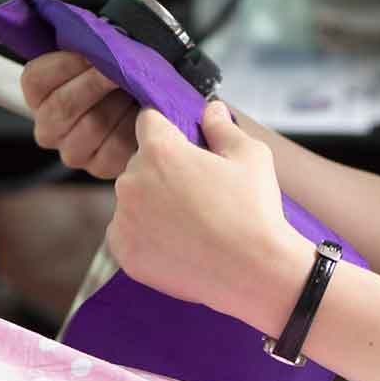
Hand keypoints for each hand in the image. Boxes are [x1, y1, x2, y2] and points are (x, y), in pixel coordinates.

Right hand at [21, 52, 141, 178]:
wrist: (146, 101)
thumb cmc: (118, 73)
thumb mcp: (97, 53)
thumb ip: (88, 46)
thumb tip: (96, 39)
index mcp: (39, 94)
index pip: (36, 79)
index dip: (64, 63)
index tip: (91, 51)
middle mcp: (48, 127)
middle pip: (63, 104)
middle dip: (96, 82)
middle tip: (119, 69)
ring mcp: (72, 151)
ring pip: (91, 125)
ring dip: (118, 104)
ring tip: (132, 91)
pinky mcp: (100, 167)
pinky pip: (114, 147)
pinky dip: (133, 127)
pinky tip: (141, 114)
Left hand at [106, 100, 308, 328]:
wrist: (255, 272)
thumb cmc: (254, 211)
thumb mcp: (250, 156)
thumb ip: (222, 126)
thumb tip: (210, 107)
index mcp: (159, 151)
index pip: (148, 121)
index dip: (168, 128)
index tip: (183, 144)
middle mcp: (132, 182)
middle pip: (140, 162)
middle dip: (162, 169)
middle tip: (196, 191)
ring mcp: (125, 220)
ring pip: (133, 199)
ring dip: (152, 203)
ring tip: (189, 222)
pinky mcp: (125, 252)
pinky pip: (127, 233)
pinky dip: (145, 236)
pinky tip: (176, 243)